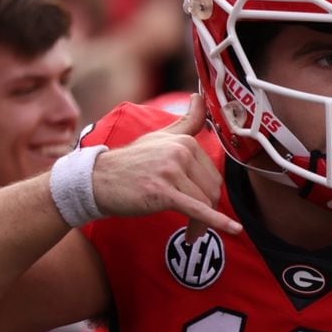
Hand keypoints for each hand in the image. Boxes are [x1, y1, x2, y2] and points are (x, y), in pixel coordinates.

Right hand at [90, 94, 240, 237]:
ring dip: (202, 223)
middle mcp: (180, 152)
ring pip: (205, 201)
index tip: (203, 207)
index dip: (209, 193)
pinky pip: (197, 209)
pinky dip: (217, 222)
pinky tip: (233, 229)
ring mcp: (171, 171)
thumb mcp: (159, 137)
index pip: (212, 173)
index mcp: (184, 141)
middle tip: (195, 226)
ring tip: (192, 234)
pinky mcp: (163, 192)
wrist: (97, 179)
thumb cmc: (130, 162)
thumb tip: (200, 97)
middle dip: (208, 210)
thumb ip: (186, 121)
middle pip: (211, 189)